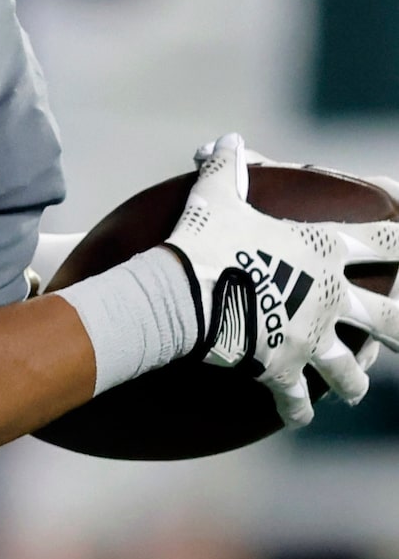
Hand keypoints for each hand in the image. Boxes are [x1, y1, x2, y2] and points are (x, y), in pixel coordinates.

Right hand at [163, 135, 398, 425]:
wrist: (181, 294)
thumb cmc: (202, 240)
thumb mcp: (214, 195)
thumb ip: (228, 168)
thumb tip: (224, 141)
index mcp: (325, 252)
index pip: (390, 242)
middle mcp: (332, 298)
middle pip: (392, 318)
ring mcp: (311, 338)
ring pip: (349, 369)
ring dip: (353, 381)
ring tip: (353, 390)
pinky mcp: (281, 370)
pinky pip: (297, 400)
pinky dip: (298, 410)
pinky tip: (301, 417)